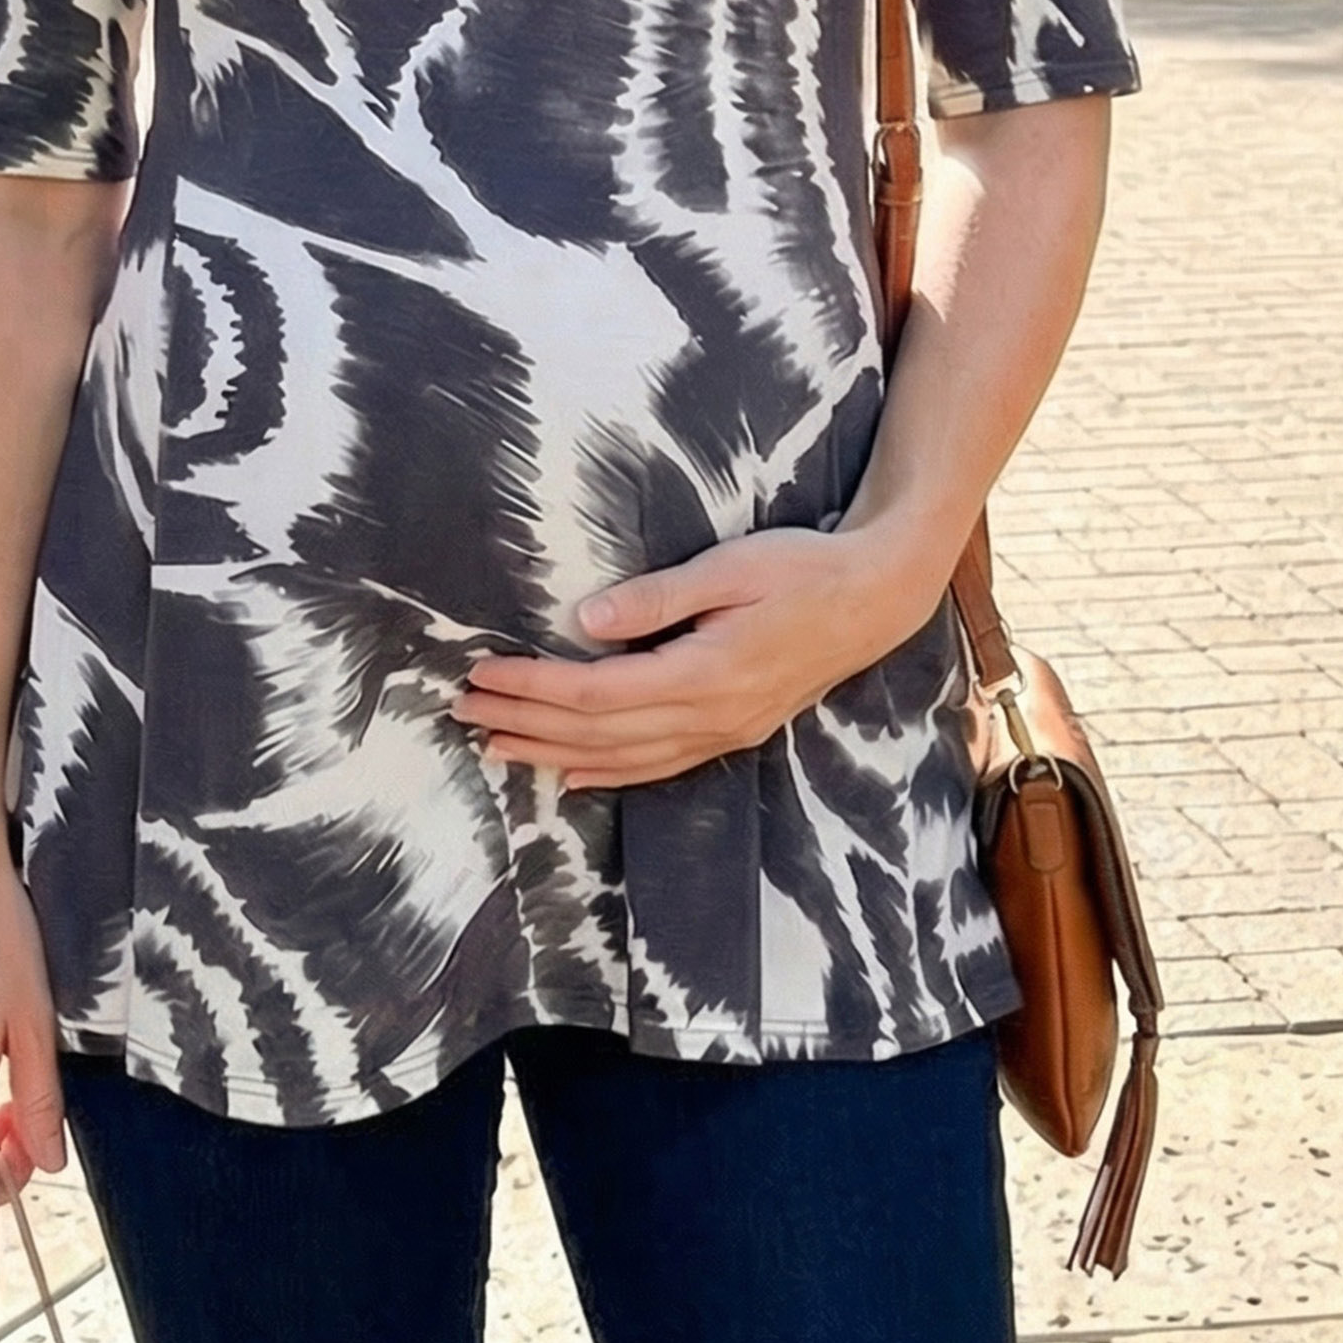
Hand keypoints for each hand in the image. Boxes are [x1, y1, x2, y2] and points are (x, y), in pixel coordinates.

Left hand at [452, 525, 937, 791]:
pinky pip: (660, 766)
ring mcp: (725, 731)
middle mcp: (711, 716)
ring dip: (555, 755)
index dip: (532, 687)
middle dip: (526, 725)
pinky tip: (574, 776)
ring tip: (498, 747)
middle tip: (465, 713)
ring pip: (624, 759)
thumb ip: (657, 598)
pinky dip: (610, 774)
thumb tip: (586, 621)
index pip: (595, 692)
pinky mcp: (736, 731)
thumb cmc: (803, 568)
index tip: (482, 674)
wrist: (877, 598)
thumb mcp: (730, 567)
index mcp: (705, 673)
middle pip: (598, 734)